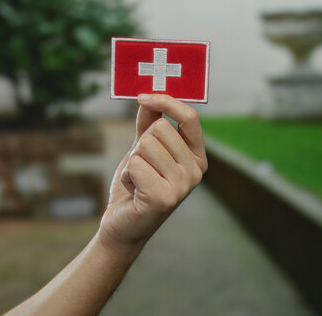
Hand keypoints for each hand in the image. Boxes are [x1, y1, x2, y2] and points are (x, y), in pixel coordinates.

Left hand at [98, 94, 207, 254]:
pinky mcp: (164, 198)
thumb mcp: (143, 150)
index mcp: (197, 157)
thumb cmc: (136, 185)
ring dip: (133, 161)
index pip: (190, 117)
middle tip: (142, 167)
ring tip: (138, 180)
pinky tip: (134, 192)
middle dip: (141, 144)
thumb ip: (149, 123)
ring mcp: (183, 186)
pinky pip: (136, 164)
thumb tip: (148, 95)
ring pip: (146, 145)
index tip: (143, 97)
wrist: (123, 226)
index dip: (166, 102)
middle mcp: (196, 172)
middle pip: (161, 128)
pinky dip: (127, 176)